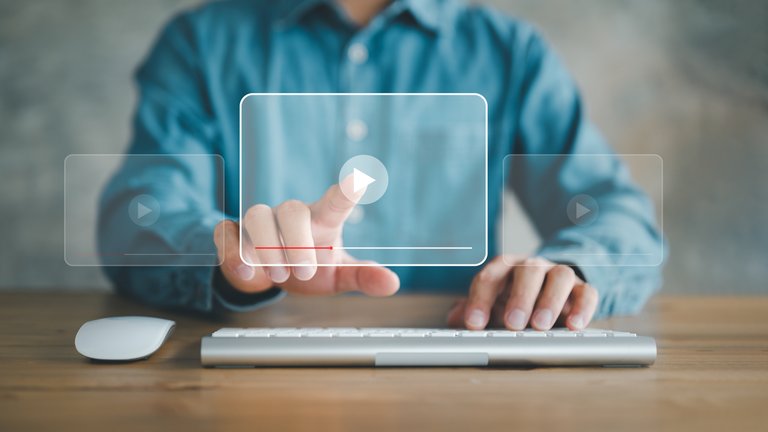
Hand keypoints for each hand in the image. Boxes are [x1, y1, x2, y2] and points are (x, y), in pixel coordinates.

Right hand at [213, 175, 399, 295]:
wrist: (269, 277)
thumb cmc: (310, 268)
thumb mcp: (338, 276)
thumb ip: (363, 277)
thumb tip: (392, 283)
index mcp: (321, 221)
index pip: (335, 203)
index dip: (345, 192)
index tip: (359, 181)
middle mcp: (290, 216)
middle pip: (292, 210)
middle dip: (298, 241)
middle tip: (305, 271)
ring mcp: (260, 222)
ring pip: (257, 216)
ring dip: (268, 247)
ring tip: (279, 274)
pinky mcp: (233, 234)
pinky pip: (227, 234)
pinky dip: (234, 253)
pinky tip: (248, 273)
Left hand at [447, 256, 597, 330]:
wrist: (549, 288)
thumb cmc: (514, 297)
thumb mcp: (491, 303)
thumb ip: (472, 309)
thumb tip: (454, 318)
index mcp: (505, 268)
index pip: (490, 277)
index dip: (480, 300)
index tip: (474, 324)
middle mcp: (532, 266)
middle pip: (527, 272)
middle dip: (519, 298)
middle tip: (513, 323)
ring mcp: (559, 274)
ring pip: (560, 276)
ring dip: (550, 301)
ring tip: (540, 325)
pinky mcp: (582, 289)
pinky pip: (587, 292)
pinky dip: (582, 308)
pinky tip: (574, 326)